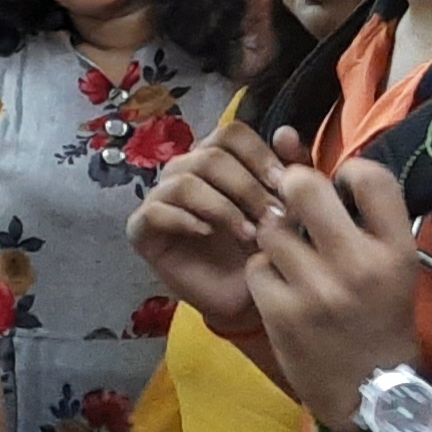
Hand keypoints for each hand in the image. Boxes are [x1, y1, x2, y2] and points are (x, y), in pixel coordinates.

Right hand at [128, 122, 302, 338]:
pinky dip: (186, 219)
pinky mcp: (142, 228)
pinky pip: (156, 210)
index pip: (230, 134)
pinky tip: (208, 234)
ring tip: (248, 234)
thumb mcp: (285, 208)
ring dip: (222, 207)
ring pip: (185, 181)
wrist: (244, 298)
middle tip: (272, 218)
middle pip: (210, 155)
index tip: (282, 184)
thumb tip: (287, 133)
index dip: (257, 154)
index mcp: (217, 159)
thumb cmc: (261, 250)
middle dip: (247, 187)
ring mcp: (161, 197)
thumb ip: (290, 170)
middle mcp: (185, 171)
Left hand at [248, 154, 425, 429]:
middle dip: (292, 190)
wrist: (372, 393)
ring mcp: (317, 290)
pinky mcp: (282, 312)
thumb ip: (359, 214)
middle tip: (296, 207)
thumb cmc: (380, 317)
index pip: (370, 175)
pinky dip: (264, 274)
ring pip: (270, 228)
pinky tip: (283, 290)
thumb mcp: (391, 266)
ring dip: (275, 238)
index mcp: (396, 250)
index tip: (343, 191)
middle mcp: (358, 265)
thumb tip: (295, 144)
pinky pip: (255, 266)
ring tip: (294, 259)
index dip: (348, 173)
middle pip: (303, 186)